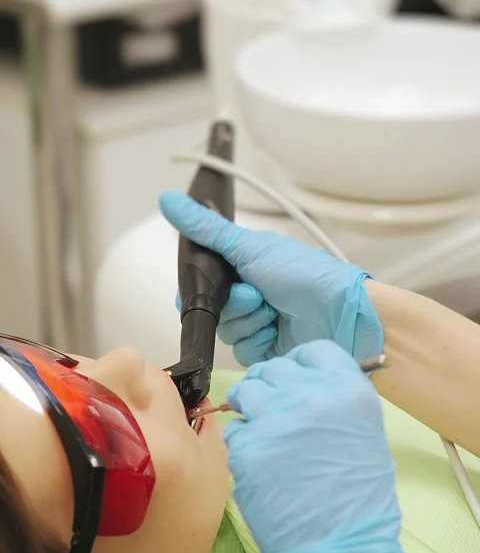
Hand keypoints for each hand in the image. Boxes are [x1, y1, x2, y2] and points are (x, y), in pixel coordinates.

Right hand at [160, 192, 382, 366]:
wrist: (340, 313)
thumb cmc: (303, 275)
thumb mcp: (249, 246)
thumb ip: (206, 229)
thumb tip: (168, 200)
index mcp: (245, 268)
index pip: (204, 284)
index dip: (200, 289)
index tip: (208, 286)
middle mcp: (250, 296)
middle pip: (214, 309)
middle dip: (234, 303)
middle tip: (256, 294)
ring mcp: (258, 324)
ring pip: (226, 332)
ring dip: (248, 321)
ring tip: (272, 311)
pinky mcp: (266, 351)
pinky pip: (241, 351)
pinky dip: (258, 340)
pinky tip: (276, 331)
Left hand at [224, 341, 443, 552]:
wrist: (343, 552)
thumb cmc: (357, 504)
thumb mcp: (362, 436)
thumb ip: (332, 402)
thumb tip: (299, 386)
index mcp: (349, 390)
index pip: (311, 352)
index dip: (297, 366)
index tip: (291, 381)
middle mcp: (313, 396)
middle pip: (273, 370)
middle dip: (268, 390)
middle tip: (273, 417)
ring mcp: (277, 420)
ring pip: (247, 395)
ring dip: (251, 413)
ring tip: (265, 442)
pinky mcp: (248, 448)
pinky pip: (235, 433)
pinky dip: (243, 447)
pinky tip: (261, 470)